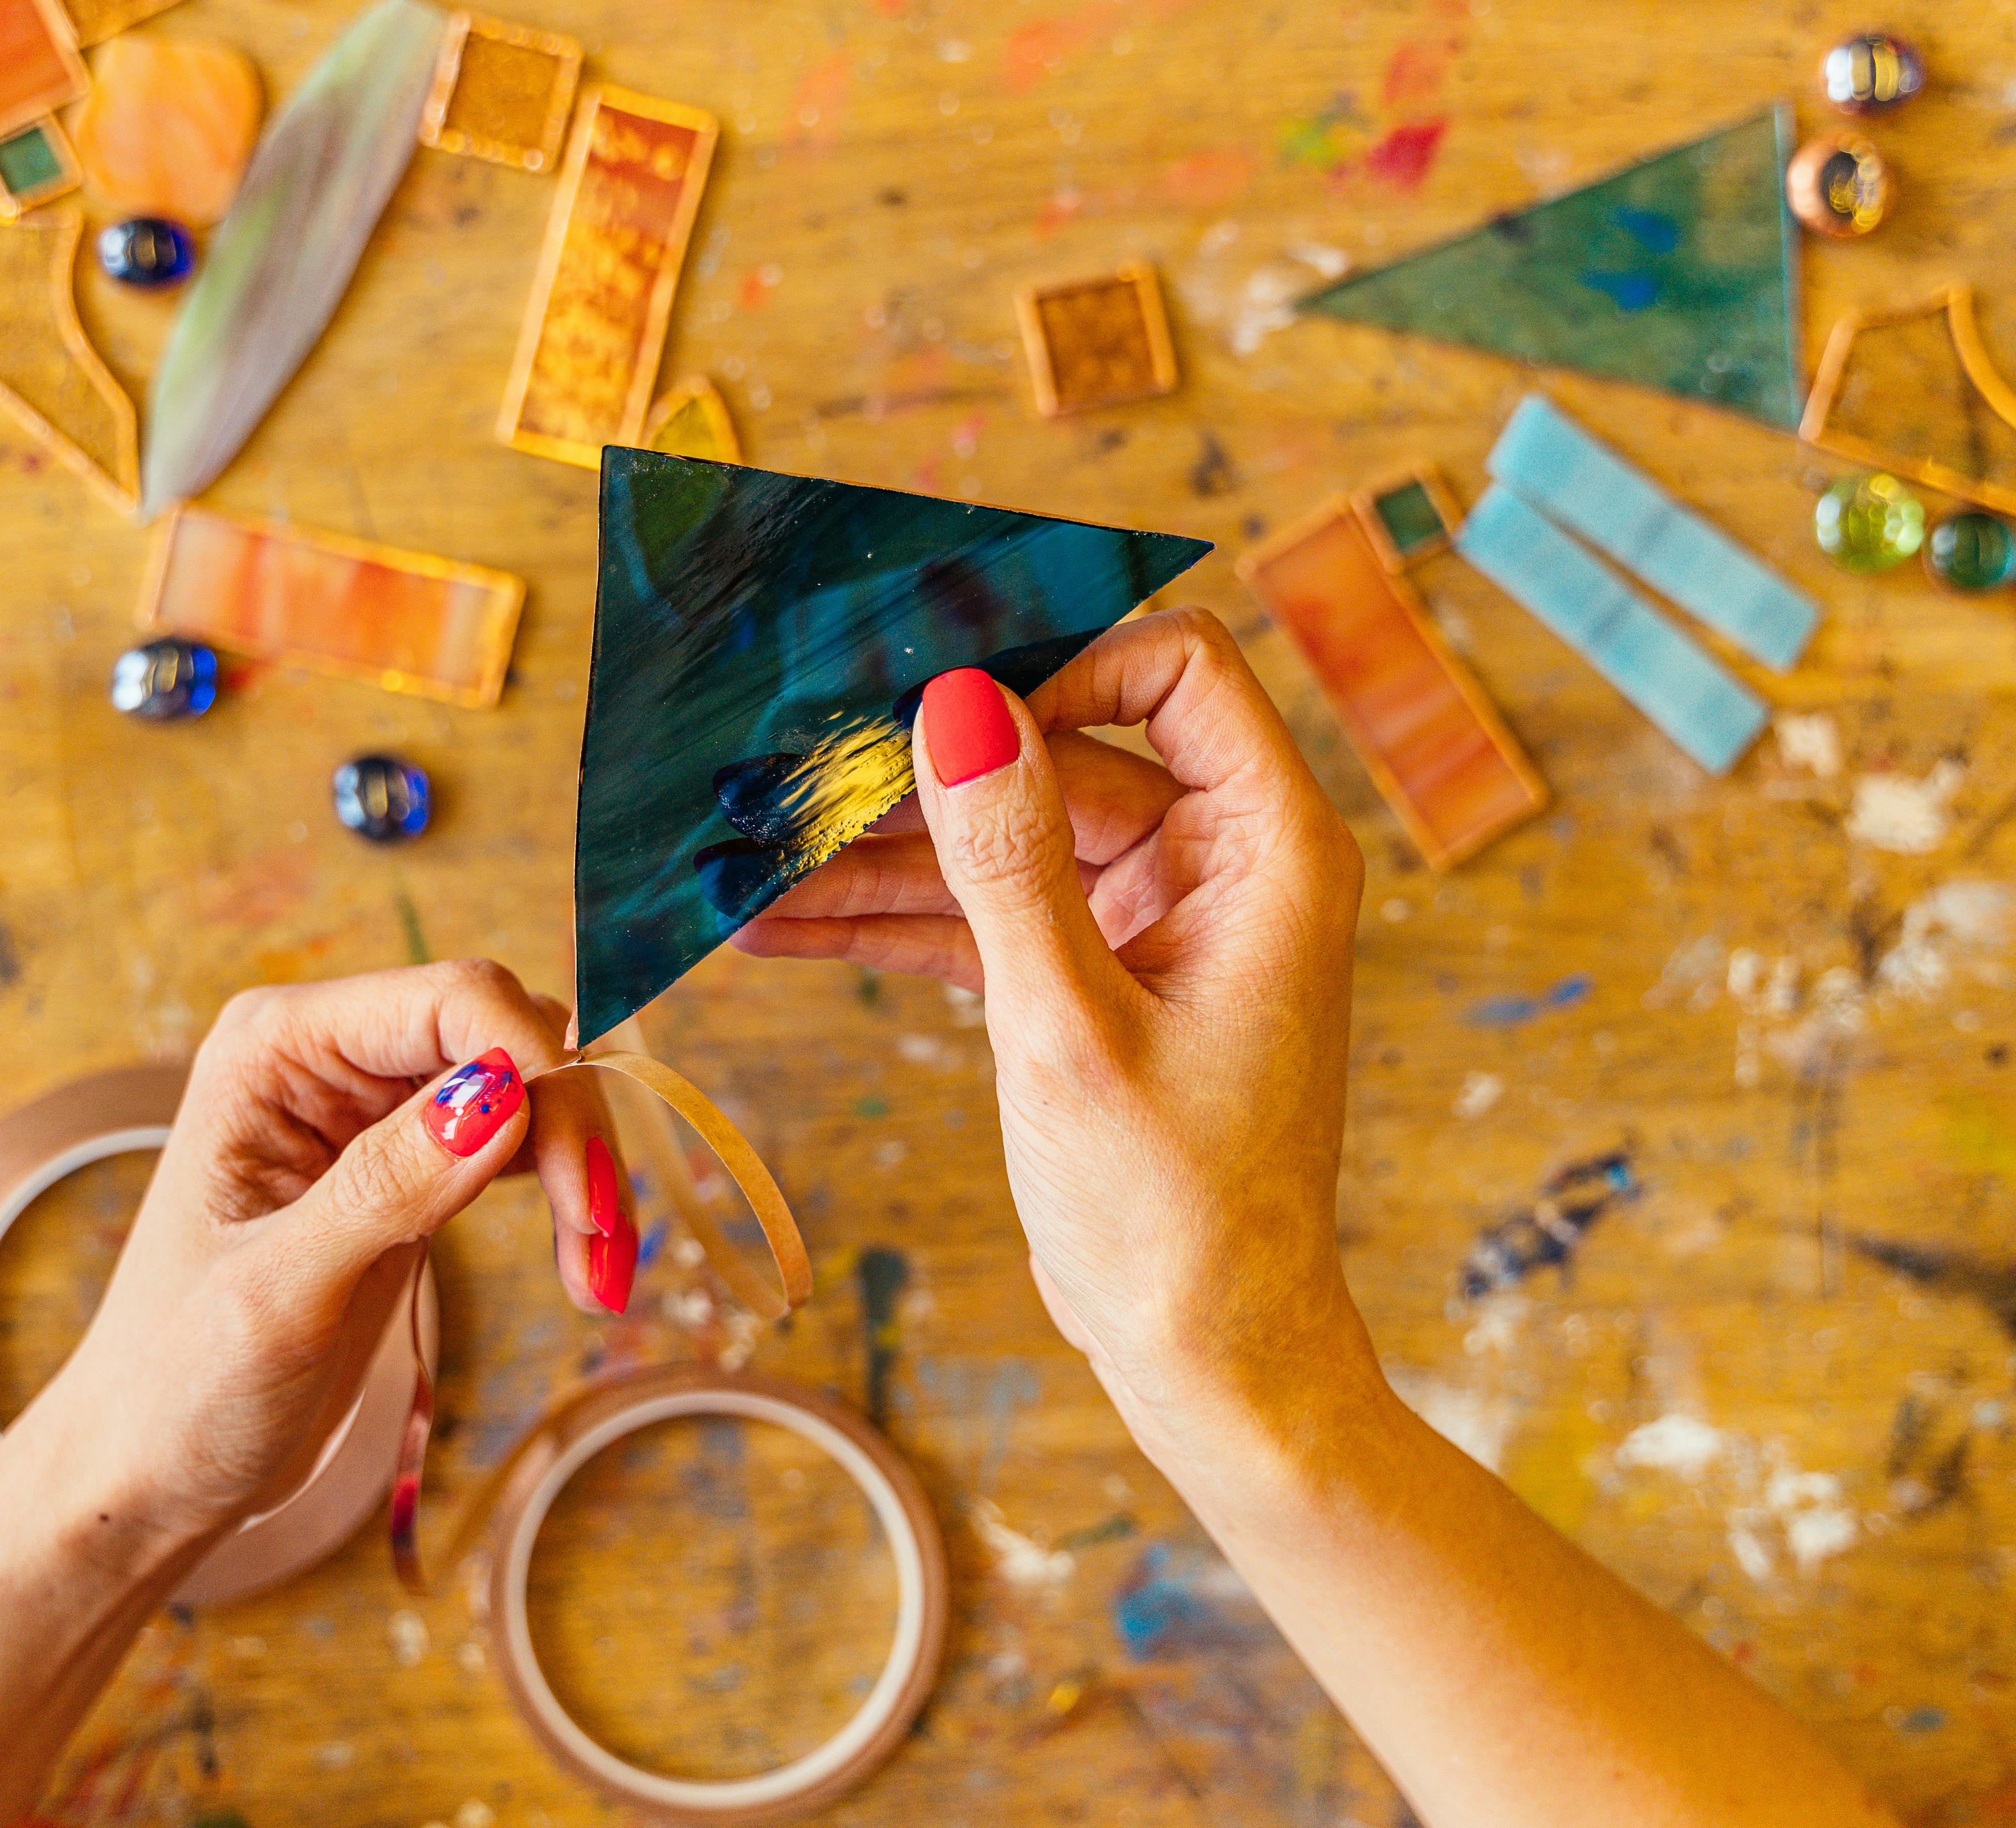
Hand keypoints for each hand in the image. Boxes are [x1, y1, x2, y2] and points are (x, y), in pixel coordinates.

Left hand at [27, 960, 635, 1543]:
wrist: (152, 1469)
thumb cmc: (179, 1384)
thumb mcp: (275, 1294)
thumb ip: (382, 1187)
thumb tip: (501, 1094)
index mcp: (274, 1049)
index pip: (452, 1000)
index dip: (538, 1072)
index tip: (584, 1192)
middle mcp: (328, 1057)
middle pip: (507, 1037)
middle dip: (572, 1130)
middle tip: (604, 1253)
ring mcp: (373, 1110)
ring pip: (530, 1090)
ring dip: (585, 1171)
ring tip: (600, 1280)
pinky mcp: (414, 1169)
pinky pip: (523, 1145)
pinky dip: (570, 1199)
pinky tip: (588, 1270)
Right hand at [734, 609, 1376, 1455]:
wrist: (1205, 1352)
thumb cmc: (1177, 1209)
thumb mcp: (1070, 1026)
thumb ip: (1011, 860)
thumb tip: (958, 706)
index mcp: (1269, 851)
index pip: (1178, 670)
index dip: (1061, 664)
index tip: (939, 702)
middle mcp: (1221, 865)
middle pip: (1060, 754)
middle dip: (922, 771)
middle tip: (787, 771)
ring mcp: (1154, 920)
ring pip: (1004, 841)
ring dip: (879, 858)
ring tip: (746, 859)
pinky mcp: (1095, 978)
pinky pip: (988, 918)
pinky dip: (896, 926)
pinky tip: (779, 925)